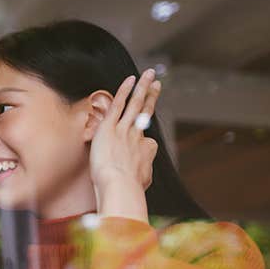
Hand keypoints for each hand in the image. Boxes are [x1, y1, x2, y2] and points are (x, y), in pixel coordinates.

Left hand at [89, 68, 160, 221]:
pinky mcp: (112, 127)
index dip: (142, 144)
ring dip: (144, 88)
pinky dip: (126, 91)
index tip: (141, 148)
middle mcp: (139, 138)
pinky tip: (131, 79)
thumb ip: (138, 187)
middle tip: (157, 83)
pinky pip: (120, 104)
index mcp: (145, 153)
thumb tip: (138, 193)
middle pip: (147, 113)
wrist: (119, 188)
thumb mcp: (135, 193)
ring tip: (149, 74)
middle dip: (152, 96)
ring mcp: (126, 130)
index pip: (146, 141)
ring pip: (137, 104)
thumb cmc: (125, 194)